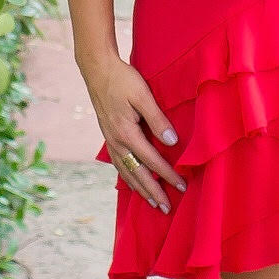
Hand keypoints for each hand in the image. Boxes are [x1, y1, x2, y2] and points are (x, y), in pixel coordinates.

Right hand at [81, 53, 183, 209]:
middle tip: (167, 208)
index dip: (168, 175)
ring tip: (152, 203)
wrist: (97, 69)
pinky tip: (132, 182)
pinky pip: (119, 164)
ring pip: (126, 172)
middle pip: (137, 174)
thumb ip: (157, 119)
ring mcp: (110, 141)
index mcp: (126, 133)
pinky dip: (127, 177)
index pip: (152, 161)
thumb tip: (172, 141)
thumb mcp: (143, 96)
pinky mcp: (108, 136)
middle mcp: (117, 142)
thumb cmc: (122, 79)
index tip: (182, 186)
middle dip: (153, 192)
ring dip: (139, 189)